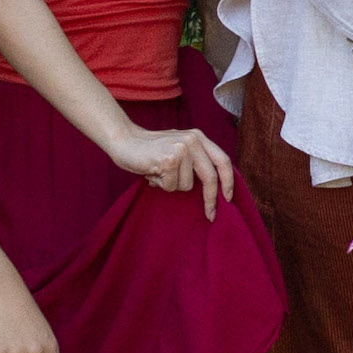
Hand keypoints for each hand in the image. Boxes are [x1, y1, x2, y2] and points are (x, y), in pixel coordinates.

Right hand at [110, 121, 234, 212]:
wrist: (124, 141)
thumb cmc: (151, 150)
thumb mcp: (179, 149)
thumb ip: (195, 162)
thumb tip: (214, 188)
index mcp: (199, 137)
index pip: (223, 160)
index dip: (228, 181)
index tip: (228, 199)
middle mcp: (193, 140)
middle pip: (210, 177)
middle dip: (211, 199)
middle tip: (210, 215)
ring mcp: (181, 148)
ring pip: (187, 185)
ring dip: (172, 185)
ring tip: (159, 173)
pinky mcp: (169, 159)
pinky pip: (171, 186)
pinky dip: (161, 185)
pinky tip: (152, 173)